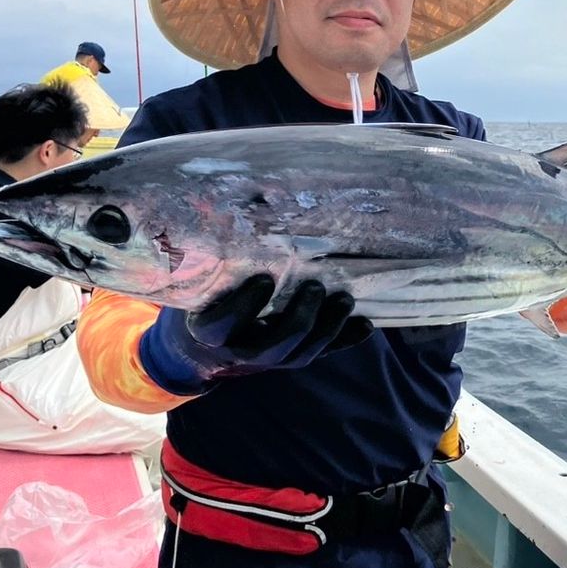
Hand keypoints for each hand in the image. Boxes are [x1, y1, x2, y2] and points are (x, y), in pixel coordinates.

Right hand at [138, 275, 373, 393]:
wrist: (200, 351)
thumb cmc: (205, 301)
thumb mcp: (202, 286)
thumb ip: (220, 260)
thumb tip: (249, 206)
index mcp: (208, 331)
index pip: (222, 325)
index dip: (244, 307)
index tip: (264, 278)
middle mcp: (237, 351)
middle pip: (271, 346)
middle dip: (298, 318)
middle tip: (315, 287)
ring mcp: (265, 361)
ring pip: (299, 355)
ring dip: (326, 328)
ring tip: (345, 300)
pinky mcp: (288, 360)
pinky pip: (320, 356)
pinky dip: (344, 340)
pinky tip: (365, 325)